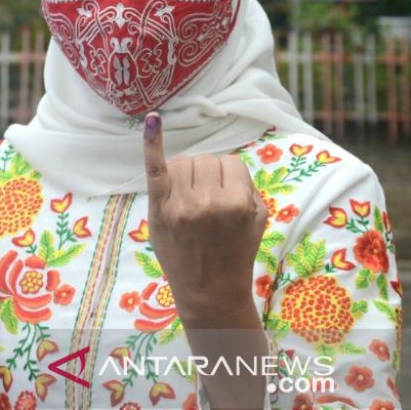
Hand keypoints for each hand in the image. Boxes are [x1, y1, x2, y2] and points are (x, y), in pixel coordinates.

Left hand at [143, 112, 266, 320]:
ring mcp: (181, 205)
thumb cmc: (236, 253)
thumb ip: (246, 187)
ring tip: (190, 200)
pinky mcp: (159, 209)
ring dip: (187, 174)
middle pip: (206, 160)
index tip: (227, 197)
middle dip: (209, 175)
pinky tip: (153, 120)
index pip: (230, 163)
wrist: (210, 291)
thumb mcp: (258, 220)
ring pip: (183, 161)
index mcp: (237, 203)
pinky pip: (155, 168)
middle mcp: (208, 201)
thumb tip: (223, 163)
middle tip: (207, 202)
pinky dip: (151, 142)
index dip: (229, 178)